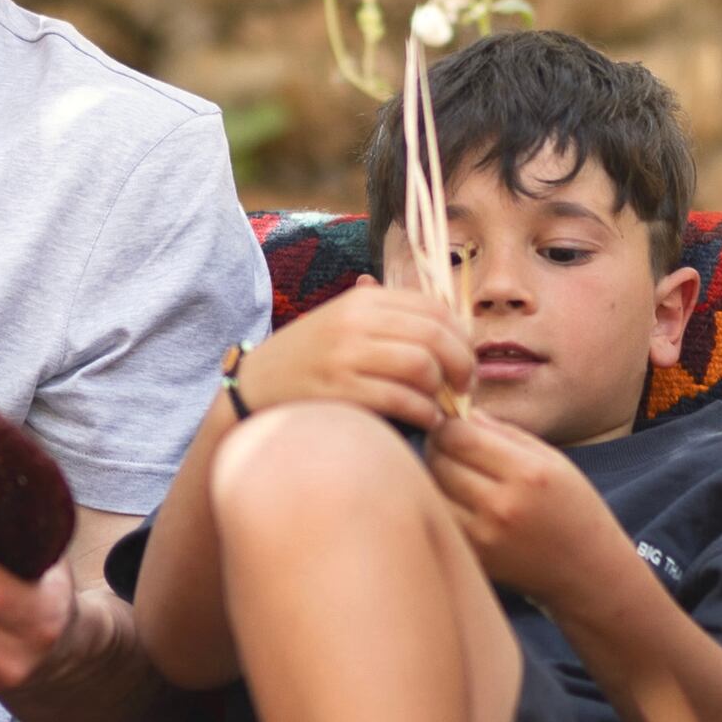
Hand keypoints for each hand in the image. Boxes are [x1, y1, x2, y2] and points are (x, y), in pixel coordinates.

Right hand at [234, 283, 470, 431]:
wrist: (254, 389)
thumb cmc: (309, 360)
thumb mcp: (344, 323)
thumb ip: (390, 318)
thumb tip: (452, 321)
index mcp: (363, 300)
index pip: (434, 307)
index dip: (462, 335)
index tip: (467, 361)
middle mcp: (354, 321)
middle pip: (434, 335)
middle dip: (461, 365)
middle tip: (465, 388)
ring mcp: (344, 355)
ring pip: (421, 365)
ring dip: (442, 393)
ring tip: (441, 408)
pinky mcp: (338, 390)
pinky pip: (400, 399)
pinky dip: (424, 413)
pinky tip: (425, 421)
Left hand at [424, 410, 625, 606]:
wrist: (587, 571)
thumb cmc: (573, 509)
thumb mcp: (552, 460)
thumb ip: (503, 433)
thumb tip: (457, 413)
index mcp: (527, 473)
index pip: (459, 436)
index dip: (448, 424)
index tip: (453, 424)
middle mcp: (502, 506)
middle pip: (439, 461)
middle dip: (438, 447)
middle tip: (449, 446)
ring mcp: (484, 538)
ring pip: (430, 491)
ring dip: (433, 476)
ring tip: (453, 472)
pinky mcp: (473, 559)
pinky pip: (439, 519)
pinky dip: (438, 505)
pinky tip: (456, 500)